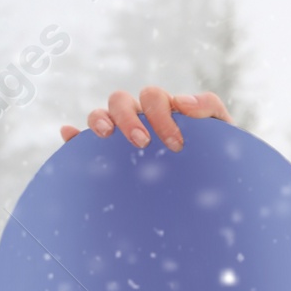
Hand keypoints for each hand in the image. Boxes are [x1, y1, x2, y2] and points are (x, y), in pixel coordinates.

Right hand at [60, 86, 228, 149]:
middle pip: (120, 100)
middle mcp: (137, 118)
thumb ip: (210, 108)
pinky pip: (81, 142)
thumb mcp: (221, 132)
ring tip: (106, 137)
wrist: (212, 193)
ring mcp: (119, 138)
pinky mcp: (105, 159)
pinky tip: (68, 135)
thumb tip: (182, 103)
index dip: (160, 114)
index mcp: (162, 109)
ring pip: (99, 115)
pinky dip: (73, 136)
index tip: (176, 144)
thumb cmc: (216, 159)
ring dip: (98, 120)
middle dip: (129, 118)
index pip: (152, 97)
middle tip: (144, 144)